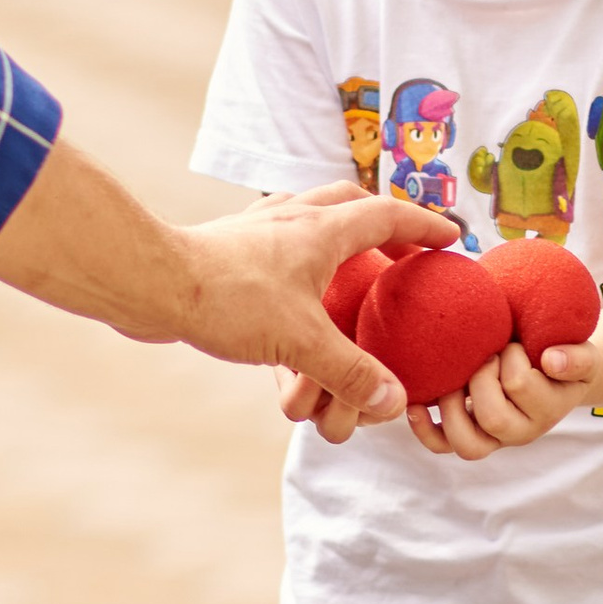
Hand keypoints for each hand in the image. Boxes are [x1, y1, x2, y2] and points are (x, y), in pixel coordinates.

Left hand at [172, 185, 462, 434]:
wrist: (152, 281)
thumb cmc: (227, 299)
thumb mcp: (300, 343)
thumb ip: (349, 373)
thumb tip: (391, 401)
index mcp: (323, 230)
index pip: (389, 217)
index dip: (423, 228)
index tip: (450, 238)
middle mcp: (293, 218)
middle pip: (350, 202)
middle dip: (382, 221)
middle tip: (399, 248)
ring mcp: (258, 227)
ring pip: (309, 212)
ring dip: (335, 228)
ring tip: (348, 257)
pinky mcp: (229, 244)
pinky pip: (275, 235)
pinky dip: (294, 249)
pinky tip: (288, 277)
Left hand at [408, 335, 597, 461]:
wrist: (552, 370)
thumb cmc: (562, 357)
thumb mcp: (584, 355)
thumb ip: (578, 358)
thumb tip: (551, 361)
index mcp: (548, 412)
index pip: (519, 384)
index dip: (511, 357)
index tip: (515, 344)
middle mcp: (520, 433)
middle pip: (492, 416)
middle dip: (481, 376)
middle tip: (488, 355)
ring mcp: (492, 439)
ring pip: (467, 443)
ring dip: (454, 403)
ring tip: (460, 376)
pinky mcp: (468, 437)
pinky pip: (442, 446)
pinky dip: (425, 428)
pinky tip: (417, 404)